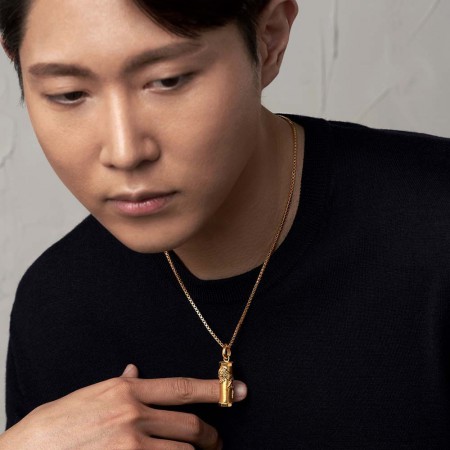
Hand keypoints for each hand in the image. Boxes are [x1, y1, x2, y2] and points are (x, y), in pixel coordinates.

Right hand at [0, 364, 246, 448]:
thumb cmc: (55, 425)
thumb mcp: (89, 395)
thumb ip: (119, 386)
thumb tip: (136, 372)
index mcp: (126, 390)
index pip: (181, 387)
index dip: (214, 390)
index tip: (237, 391)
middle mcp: (133, 414)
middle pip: (189, 424)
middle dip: (209, 435)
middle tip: (215, 442)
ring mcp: (130, 445)